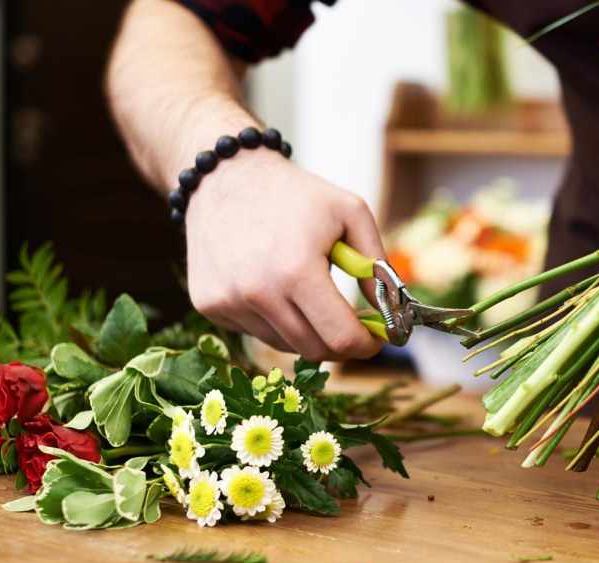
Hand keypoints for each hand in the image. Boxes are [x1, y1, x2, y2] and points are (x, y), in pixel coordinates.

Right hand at [185, 148, 384, 360]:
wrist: (225, 176)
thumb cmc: (295, 194)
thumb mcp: (351, 213)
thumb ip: (377, 265)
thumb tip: (391, 313)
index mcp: (296, 271)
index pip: (340, 338)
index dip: (366, 344)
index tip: (375, 338)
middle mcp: (257, 293)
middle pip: (314, 350)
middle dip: (339, 342)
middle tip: (350, 323)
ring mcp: (227, 302)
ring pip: (284, 344)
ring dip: (305, 329)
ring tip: (305, 290)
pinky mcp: (208, 305)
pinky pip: (255, 331)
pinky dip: (273, 319)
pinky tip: (271, 285)